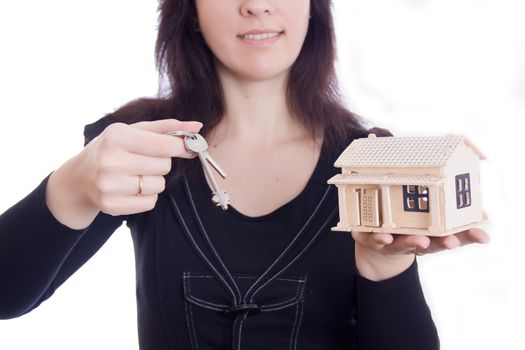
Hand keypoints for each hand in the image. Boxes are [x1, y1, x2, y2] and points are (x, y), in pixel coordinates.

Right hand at [46, 119, 202, 228]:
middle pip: (164, 166)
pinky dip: (146, 196)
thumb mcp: (133, 131)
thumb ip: (167, 128)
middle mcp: (110, 161)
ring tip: (134, 174)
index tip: (190, 147)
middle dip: (161, 162)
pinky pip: (150, 202)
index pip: (164, 145)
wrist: (80, 177)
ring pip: (159, 185)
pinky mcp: (111, 205)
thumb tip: (197, 127)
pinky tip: (130, 188)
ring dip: (154, 180)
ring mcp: (109, 185)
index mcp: (116, 137)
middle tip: (144, 160)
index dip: (182, 147)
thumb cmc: (113, 149)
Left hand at [352, 226, 489, 280]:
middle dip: (440, 242)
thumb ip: (453, 220)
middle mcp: (410, 241)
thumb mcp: (429, 225)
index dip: (463, 238)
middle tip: (450, 240)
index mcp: (427, 237)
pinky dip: (379, 238)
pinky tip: (383, 235)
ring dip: (412, 242)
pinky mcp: (369, 239)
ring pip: (403, 243)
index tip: (480, 236)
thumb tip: (485, 216)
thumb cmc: (405, 228)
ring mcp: (391, 241)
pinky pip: (374, 239)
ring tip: (420, 239)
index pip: (449, 238)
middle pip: (428, 244)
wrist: (374, 244)